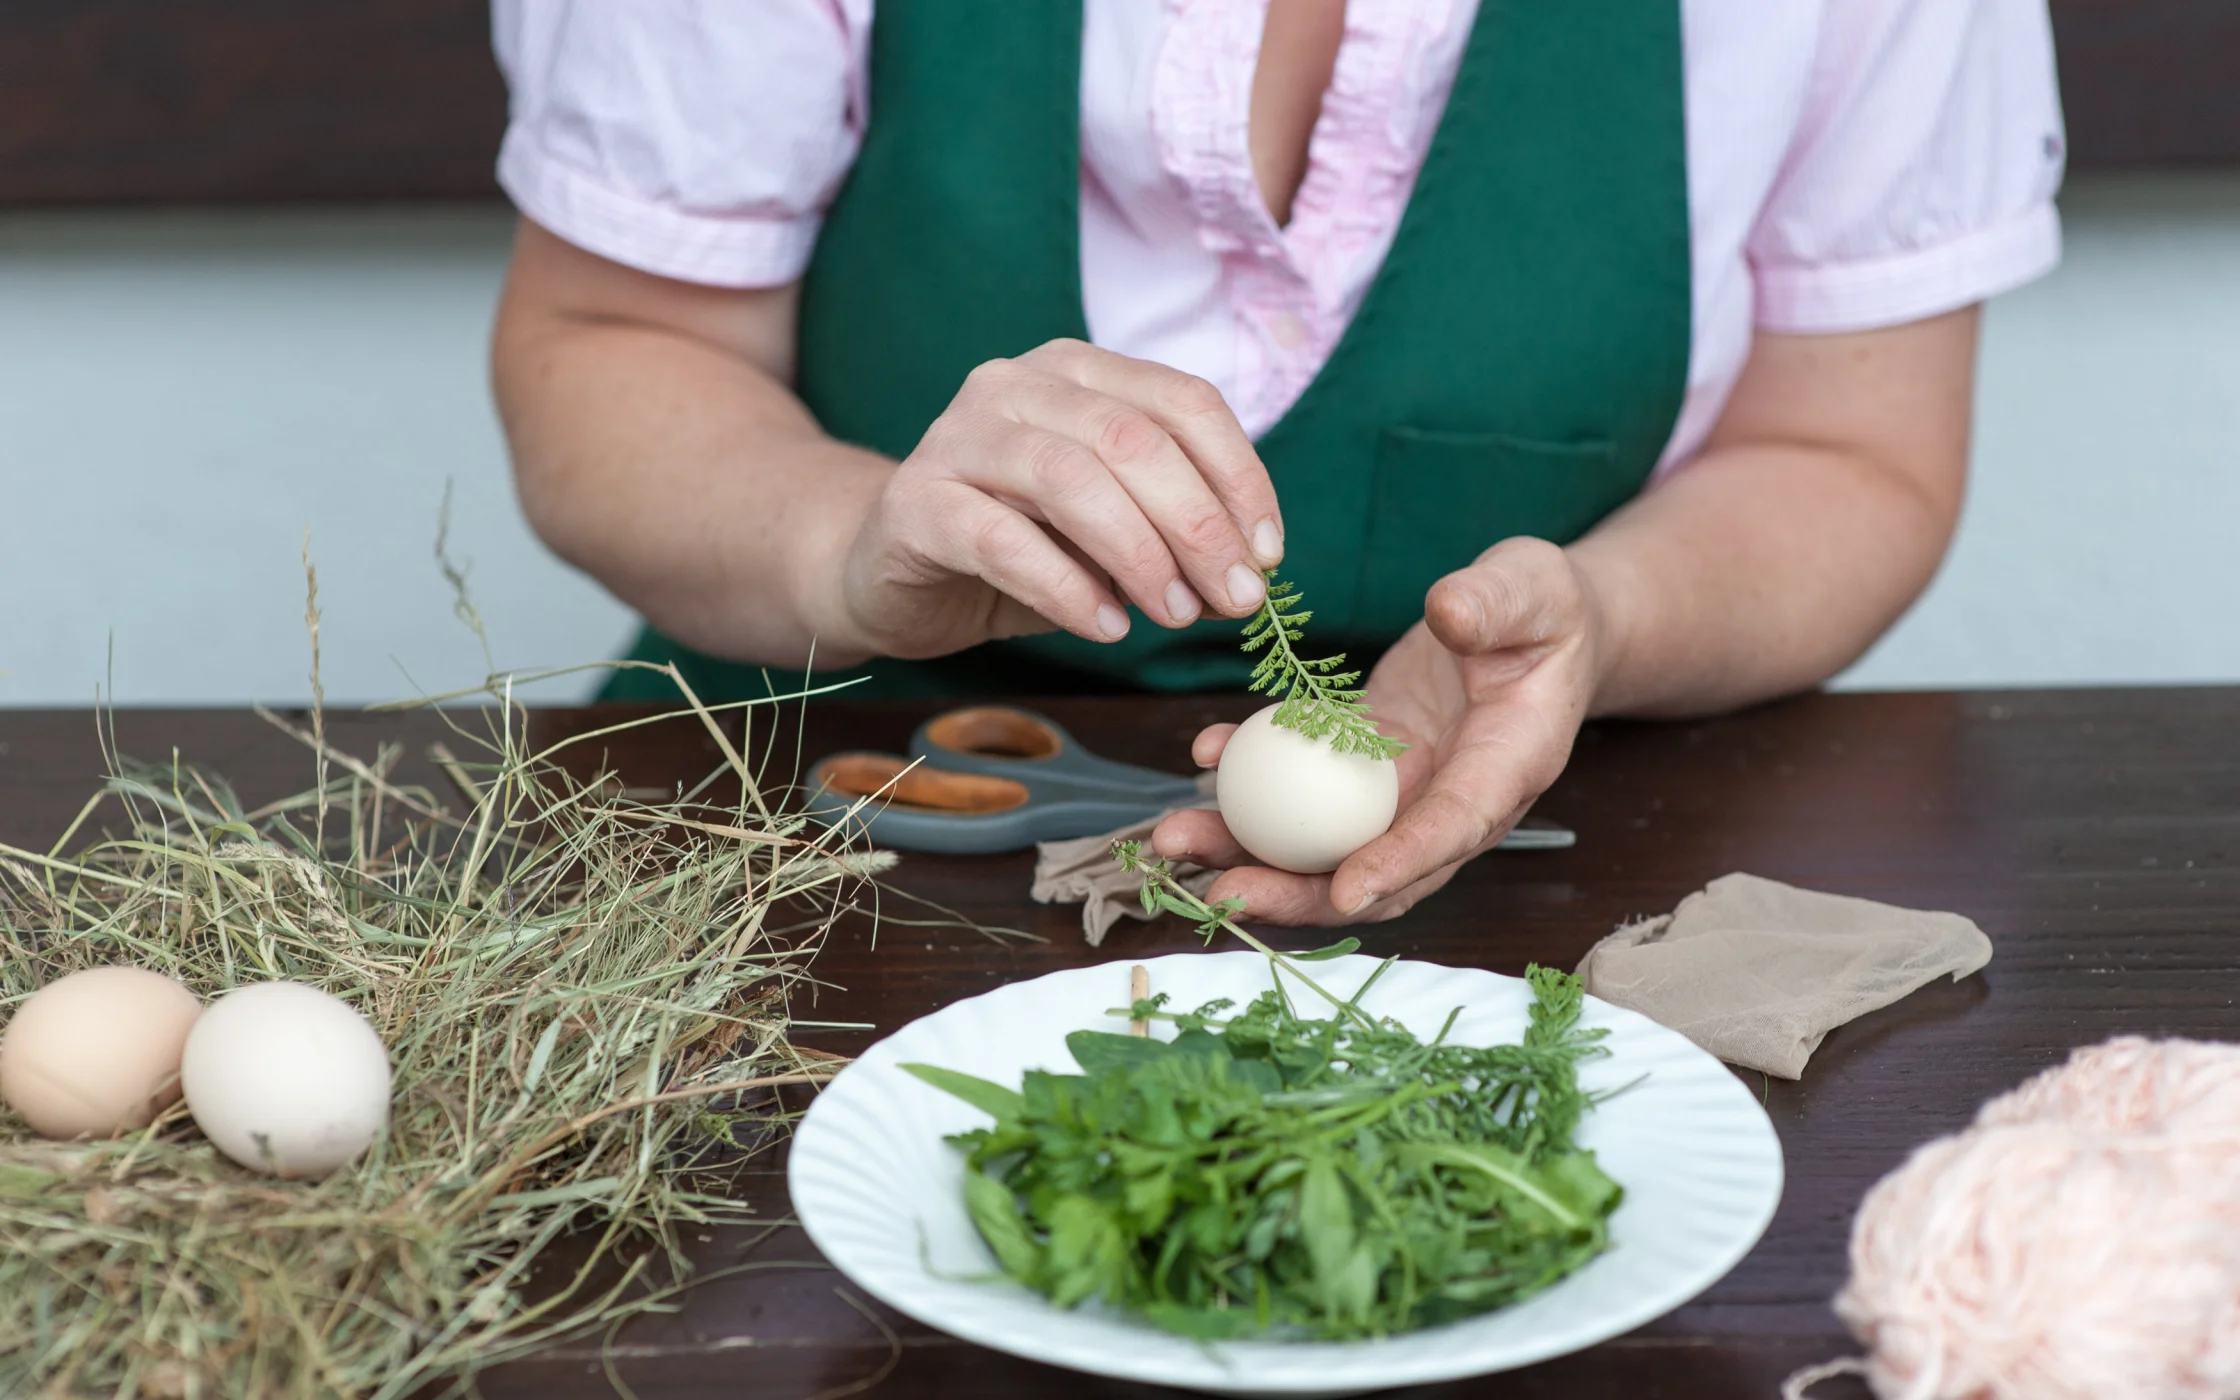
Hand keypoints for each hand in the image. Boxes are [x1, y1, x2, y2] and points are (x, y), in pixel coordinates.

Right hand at [830, 339, 1285, 659]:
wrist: (889, 575)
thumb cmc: (1015, 548)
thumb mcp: (1107, 535)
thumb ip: (1169, 534)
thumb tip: (1246, 572)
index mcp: (1077, 372)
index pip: (1183, 402)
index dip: (1239, 477)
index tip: (1266, 556)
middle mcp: (1015, 384)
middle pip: (1132, 439)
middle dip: (1198, 525)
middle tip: (1233, 600)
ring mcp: (957, 436)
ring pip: (1070, 478)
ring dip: (1139, 555)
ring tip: (1171, 615)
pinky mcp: (916, 502)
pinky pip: (1002, 539)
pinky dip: (1066, 588)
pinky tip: (1104, 627)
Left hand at [1152, 538, 1608, 924]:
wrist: (1532, 624)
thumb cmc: (1544, 609)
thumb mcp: (1533, 589)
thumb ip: (1495, 603)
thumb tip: (1449, 613)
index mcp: (1506, 767)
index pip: (1452, 828)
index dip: (1399, 865)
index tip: (1344, 894)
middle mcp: (1448, 798)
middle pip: (1372, 868)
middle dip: (1296, 893)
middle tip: (1221, 891)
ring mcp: (1398, 789)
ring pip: (1323, 842)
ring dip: (1248, 850)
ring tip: (1174, 840)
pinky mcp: (1360, 765)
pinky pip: (1300, 788)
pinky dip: (1250, 783)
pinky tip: (1202, 757)